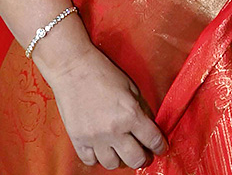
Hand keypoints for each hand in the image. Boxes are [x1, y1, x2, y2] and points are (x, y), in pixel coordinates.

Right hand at [45, 45, 166, 168]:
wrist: (72, 67)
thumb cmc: (102, 72)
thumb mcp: (130, 87)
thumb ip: (141, 109)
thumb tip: (149, 127)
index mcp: (131, 114)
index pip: (152, 140)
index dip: (160, 146)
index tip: (159, 147)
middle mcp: (114, 129)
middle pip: (135, 159)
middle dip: (143, 158)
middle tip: (143, 153)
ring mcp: (94, 137)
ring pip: (112, 164)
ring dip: (119, 159)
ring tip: (120, 150)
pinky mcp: (77, 139)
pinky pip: (90, 161)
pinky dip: (97, 157)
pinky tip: (100, 147)